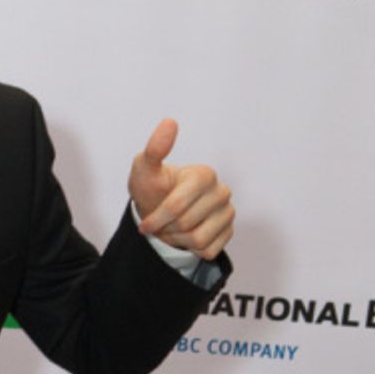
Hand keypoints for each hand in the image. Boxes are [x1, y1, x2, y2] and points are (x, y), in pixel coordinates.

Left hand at [128, 119, 234, 260]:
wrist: (160, 210)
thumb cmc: (153, 189)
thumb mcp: (145, 170)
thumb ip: (154, 149)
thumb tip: (169, 122)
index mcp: (204, 174)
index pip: (177, 206)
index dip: (157, 219)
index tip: (146, 223)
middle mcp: (222, 191)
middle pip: (187, 224)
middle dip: (167, 229)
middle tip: (162, 223)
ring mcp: (228, 212)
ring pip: (198, 240)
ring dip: (179, 240)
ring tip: (174, 229)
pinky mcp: (229, 231)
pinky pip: (208, 251)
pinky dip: (191, 250)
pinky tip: (187, 236)